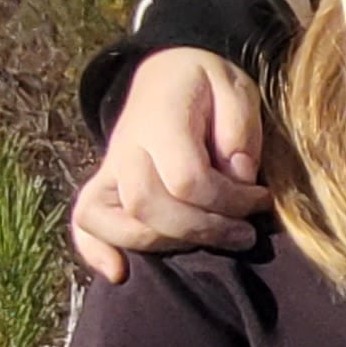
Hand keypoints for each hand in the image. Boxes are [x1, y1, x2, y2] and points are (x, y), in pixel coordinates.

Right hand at [70, 48, 272, 283]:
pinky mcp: (105, 185)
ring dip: (162, 245)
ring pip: (110, 219)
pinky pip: (84, 221)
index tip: (261, 198)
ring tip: (208, 246)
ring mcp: (111, 168)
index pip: (186, 179)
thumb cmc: (209, 85)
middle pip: (147, 206)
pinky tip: (120, 273)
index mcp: (161, 120)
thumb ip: (240, 129)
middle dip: (202, 230)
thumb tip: (238, 174)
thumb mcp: (237, 88)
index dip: (229, 200)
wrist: (168, 73)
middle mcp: (127, 147)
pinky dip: (94, 250)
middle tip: (244, 234)